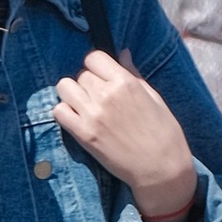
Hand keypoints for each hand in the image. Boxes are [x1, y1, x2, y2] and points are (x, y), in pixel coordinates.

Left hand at [52, 53, 199, 221]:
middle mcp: (106, 94)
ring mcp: (92, 114)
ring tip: (85, 107)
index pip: (94, 57)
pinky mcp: (82, 134)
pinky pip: (58, 111)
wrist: (161, 169)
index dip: (96, 66)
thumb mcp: (154, 97)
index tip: (102, 77)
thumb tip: (123, 52)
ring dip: (73, 95)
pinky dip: (64, 112)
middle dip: (88, 83)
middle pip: (81, 74)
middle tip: (99, 98)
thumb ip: (134, 73)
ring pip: (64, 88)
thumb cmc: (163, 133)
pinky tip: (78, 119)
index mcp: (125, 82)